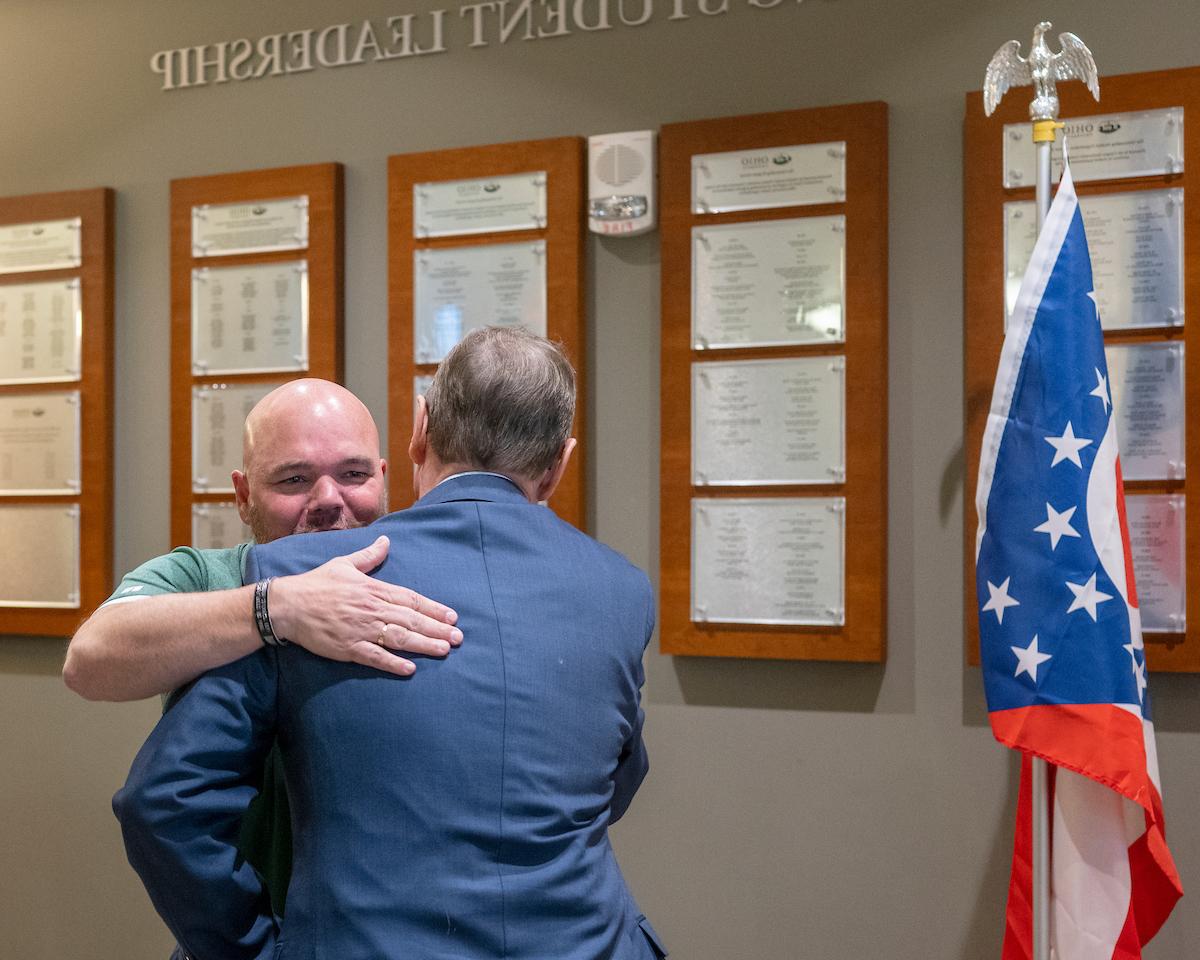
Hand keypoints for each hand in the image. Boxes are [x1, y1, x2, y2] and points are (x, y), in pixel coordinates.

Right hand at [267, 536, 460, 676]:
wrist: (287, 605)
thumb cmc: (316, 583)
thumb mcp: (344, 564)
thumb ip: (369, 556)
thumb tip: (386, 540)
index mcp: (373, 589)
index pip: (410, 599)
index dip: (433, 609)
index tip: (452, 617)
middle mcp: (371, 609)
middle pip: (410, 620)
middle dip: (437, 629)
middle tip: (458, 638)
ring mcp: (360, 629)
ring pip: (398, 638)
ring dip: (423, 644)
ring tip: (444, 650)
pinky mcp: (347, 648)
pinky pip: (374, 657)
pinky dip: (393, 663)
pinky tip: (410, 668)